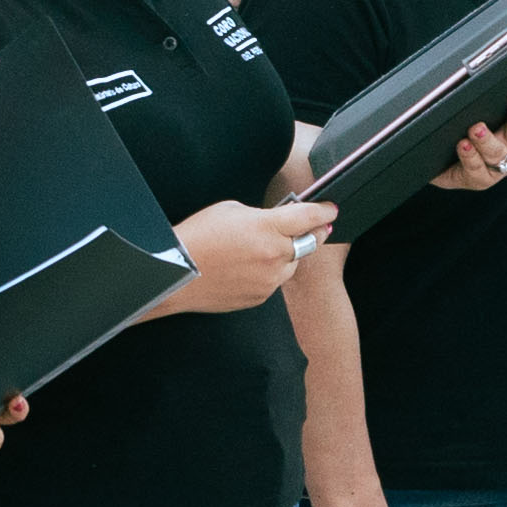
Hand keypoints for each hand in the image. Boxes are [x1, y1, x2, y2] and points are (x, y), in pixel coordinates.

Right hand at [164, 198, 337, 313]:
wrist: (175, 274)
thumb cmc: (197, 237)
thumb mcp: (229, 209)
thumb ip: (261, 214)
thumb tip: (278, 220)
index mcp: (266, 227)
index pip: (308, 217)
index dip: (324, 211)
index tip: (331, 209)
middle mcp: (273, 255)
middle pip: (308, 242)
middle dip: (311, 232)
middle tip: (312, 226)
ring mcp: (269, 280)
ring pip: (293, 264)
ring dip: (287, 254)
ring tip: (262, 249)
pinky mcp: (261, 297)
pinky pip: (275, 281)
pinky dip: (270, 272)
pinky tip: (247, 267)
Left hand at [431, 86, 506, 190]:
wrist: (441, 165)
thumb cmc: (461, 134)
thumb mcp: (474, 113)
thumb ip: (483, 99)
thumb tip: (481, 71)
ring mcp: (497, 166)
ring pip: (497, 152)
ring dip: (487, 139)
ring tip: (477, 128)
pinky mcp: (479, 179)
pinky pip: (475, 168)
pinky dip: (469, 156)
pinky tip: (463, 145)